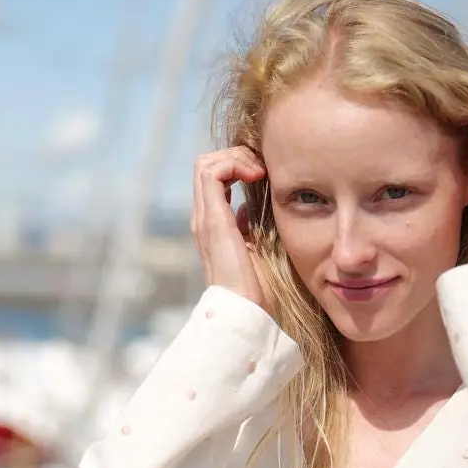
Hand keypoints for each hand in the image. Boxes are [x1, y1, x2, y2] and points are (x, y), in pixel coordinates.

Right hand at [191, 147, 268, 307]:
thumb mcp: (255, 251)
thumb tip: (247, 210)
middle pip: (207, 165)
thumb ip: (248, 229)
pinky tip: (256, 176)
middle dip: (237, 156)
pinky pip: (212, 172)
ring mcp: (204, 218)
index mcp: (213, 226)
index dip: (237, 166)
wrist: (245, 311)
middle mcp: (203, 219)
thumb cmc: (256, 291)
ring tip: (259, 170)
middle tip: (263, 167)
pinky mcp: (211, 219)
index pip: (214, 179)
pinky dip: (234, 165)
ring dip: (235, 157)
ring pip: (206, 163)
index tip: (264, 175)